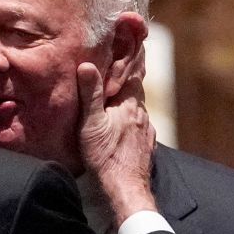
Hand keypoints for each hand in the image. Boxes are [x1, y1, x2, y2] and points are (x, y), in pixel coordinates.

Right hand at [77, 63, 156, 223]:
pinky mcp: (146, 144)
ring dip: (128, 103)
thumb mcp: (91, 124)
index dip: (130, 60)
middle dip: (127, 81)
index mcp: (130, 104)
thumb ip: (90, 95)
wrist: (125, 187)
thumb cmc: (105, 156)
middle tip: (117, 72)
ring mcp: (147, 130)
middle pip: (136, 91)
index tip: (129, 46)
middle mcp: (142, 113)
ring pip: (138, 109)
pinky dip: (132, 122)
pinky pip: (140, 126)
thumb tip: (86, 65)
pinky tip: (122, 128)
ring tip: (116, 101)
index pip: (133, 74)